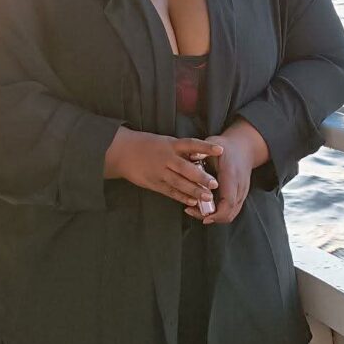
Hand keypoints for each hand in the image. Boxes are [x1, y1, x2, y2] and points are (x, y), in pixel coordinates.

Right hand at [105, 128, 222, 208]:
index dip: (206, 147)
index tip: (221, 150)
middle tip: (214, 184)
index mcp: (170, 144)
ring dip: (193, 191)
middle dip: (200, 177)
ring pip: (179, 183)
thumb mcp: (165, 142)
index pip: (191, 144)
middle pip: (185, 169)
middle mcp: (166, 158)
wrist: (122, 152)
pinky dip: (181, 197)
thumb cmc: (147, 145)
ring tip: (207, 197)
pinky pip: (169, 191)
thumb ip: (181, 150)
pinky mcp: (154, 183)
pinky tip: (192, 202)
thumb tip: (201, 157)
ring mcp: (159, 172)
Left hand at [185, 120, 269, 224]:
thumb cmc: (226, 147)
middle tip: (191, 211)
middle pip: (229, 213)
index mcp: (232, 176)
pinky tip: (204, 207)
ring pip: (230, 215)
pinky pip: (231, 211)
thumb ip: (202, 151)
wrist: (245, 148)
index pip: (228, 202)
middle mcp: (240, 187)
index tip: (200, 214)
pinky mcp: (241, 196)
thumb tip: (191, 156)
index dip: (215, 213)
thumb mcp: (213, 143)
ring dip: (213, 217)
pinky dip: (218, 214)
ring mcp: (242, 193)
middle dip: (210, 217)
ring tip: (195, 210)